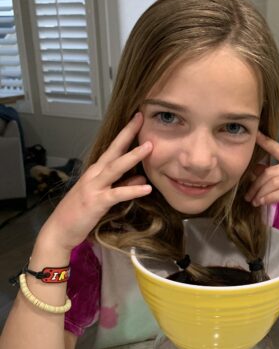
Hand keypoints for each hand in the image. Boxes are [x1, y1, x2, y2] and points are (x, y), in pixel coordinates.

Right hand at [41, 112, 152, 250]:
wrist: (60, 230)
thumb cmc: (80, 213)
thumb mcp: (104, 196)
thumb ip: (123, 184)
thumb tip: (142, 176)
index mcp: (96, 172)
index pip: (113, 148)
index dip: (125, 133)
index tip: (138, 118)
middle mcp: (94, 175)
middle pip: (113, 150)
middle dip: (128, 134)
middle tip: (141, 118)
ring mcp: (94, 187)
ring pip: (115, 168)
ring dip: (132, 157)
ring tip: (149, 148)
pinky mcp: (96, 202)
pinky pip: (117, 194)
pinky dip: (132, 190)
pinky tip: (147, 188)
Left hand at [245, 132, 278, 231]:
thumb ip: (276, 176)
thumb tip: (255, 168)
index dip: (266, 141)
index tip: (256, 135)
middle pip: (271, 171)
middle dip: (256, 184)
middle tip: (248, 196)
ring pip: (275, 182)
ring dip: (261, 193)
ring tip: (254, 201)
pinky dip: (270, 198)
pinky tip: (263, 203)